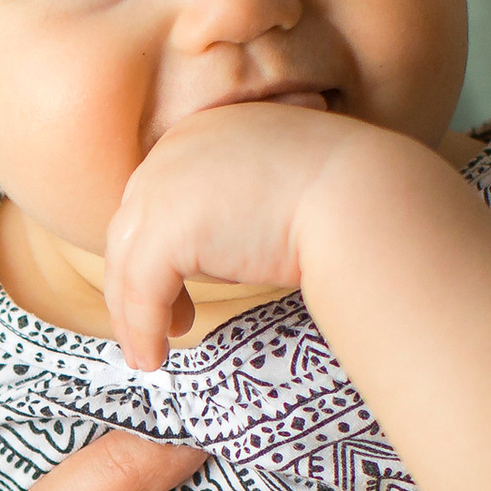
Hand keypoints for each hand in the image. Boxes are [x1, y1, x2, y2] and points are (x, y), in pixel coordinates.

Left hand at [101, 103, 418, 367]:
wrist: (361, 198)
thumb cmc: (342, 199)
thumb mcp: (276, 187)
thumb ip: (238, 206)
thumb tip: (222, 249)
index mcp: (204, 132)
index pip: (159, 195)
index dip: (157, 246)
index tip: (171, 288)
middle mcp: (175, 148)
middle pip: (133, 226)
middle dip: (136, 283)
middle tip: (157, 325)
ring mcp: (165, 184)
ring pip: (128, 261)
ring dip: (133, 315)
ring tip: (149, 355)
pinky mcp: (167, 227)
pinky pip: (140, 289)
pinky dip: (142, 328)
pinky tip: (154, 358)